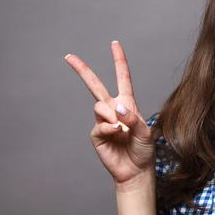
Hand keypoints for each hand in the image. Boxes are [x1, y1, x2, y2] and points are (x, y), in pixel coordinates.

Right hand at [65, 41, 155, 191]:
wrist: (135, 170)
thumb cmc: (143, 149)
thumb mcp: (145, 132)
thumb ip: (133, 118)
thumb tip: (116, 108)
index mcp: (127, 104)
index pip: (122, 78)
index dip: (119, 61)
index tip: (114, 44)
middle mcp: (113, 109)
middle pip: (95, 85)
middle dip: (82, 70)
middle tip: (68, 56)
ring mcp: (103, 121)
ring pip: (100, 106)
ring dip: (111, 115)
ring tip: (121, 129)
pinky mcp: (96, 134)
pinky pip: (99, 125)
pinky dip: (108, 128)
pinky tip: (116, 134)